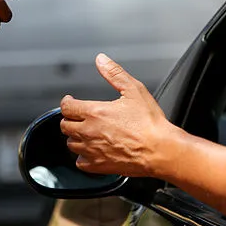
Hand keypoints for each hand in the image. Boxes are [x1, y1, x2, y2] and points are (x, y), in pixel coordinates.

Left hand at [59, 53, 176, 176]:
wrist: (160, 150)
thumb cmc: (150, 123)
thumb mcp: (133, 90)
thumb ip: (114, 73)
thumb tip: (101, 60)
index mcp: (94, 112)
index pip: (66, 107)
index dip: (67, 102)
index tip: (70, 101)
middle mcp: (88, 131)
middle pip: (65, 125)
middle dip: (70, 119)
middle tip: (78, 117)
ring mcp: (91, 150)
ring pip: (71, 144)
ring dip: (75, 137)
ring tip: (86, 133)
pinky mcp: (98, 166)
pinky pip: (80, 162)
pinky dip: (83, 157)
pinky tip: (91, 151)